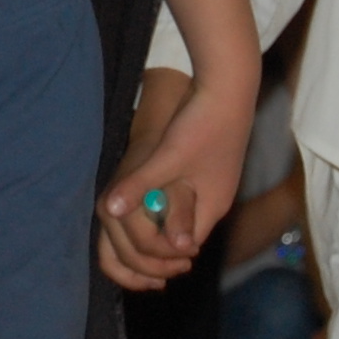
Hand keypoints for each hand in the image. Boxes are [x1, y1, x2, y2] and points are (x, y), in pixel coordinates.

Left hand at [97, 73, 253, 290]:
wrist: (229, 87)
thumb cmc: (203, 124)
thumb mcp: (168, 157)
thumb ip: (140, 185)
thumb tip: (109, 210)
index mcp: (212, 206)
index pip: (183, 246)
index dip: (157, 252)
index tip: (130, 245)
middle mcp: (216, 200)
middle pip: (185, 234)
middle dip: (160, 241)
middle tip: (129, 238)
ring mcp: (215, 184)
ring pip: (185, 214)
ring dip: (162, 218)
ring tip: (133, 217)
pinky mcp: (210, 167)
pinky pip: (187, 195)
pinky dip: (168, 199)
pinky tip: (149, 189)